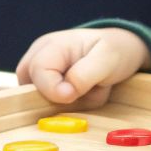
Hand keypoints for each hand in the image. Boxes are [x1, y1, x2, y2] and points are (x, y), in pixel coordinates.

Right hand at [15, 27, 150, 107]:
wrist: (120, 52)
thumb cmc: (114, 51)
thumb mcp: (106, 60)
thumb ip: (84, 75)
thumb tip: (64, 93)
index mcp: (51, 45)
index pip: (38, 72)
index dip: (54, 90)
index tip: (75, 95)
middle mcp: (37, 56)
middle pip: (30, 89)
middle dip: (59, 97)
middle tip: (85, 89)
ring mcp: (38, 72)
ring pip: (39, 100)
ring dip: (64, 103)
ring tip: (86, 89)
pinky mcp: (45, 86)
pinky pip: (48, 104)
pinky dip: (66, 105)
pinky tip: (82, 94)